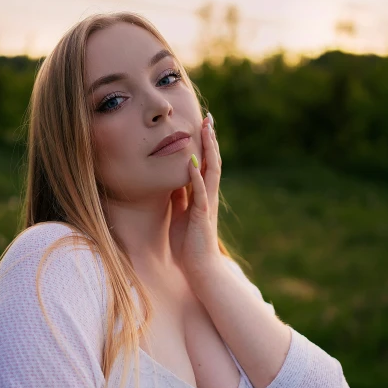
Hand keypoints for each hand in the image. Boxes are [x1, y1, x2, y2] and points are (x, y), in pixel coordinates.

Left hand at [169, 112, 222, 282]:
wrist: (200, 269)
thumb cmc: (189, 246)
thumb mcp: (181, 215)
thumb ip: (180, 198)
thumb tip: (175, 181)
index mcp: (203, 196)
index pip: (205, 164)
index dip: (205, 145)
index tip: (202, 125)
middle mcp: (208, 197)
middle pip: (212, 162)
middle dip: (210, 140)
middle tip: (208, 118)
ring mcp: (207, 205)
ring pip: (211, 172)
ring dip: (209, 150)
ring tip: (206, 131)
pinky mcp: (202, 216)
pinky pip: (200, 193)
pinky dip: (196, 177)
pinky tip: (191, 162)